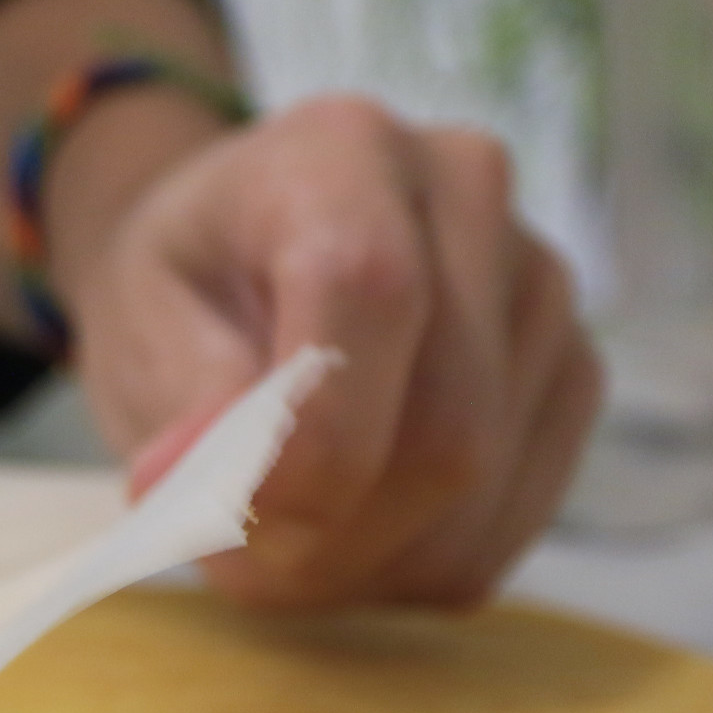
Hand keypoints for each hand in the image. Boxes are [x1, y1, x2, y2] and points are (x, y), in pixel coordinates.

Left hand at [54, 94, 600, 606]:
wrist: (239, 259)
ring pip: (481, 492)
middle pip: (446, 427)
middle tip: (231, 561)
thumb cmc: (184, 287)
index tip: (225, 522)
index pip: (371, 292)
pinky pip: (510, 526)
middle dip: (329, 536)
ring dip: (362, 563)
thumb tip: (240, 494)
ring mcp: (540, 283)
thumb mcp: (141, 331)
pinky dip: (413, 564)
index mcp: (341, 149)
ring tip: (275, 537)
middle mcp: (470, 193)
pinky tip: (347, 530)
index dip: (311, 441)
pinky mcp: (570, 372)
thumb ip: (192, 410)